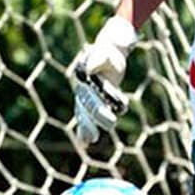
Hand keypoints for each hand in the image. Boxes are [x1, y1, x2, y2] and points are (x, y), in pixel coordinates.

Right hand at [72, 15, 136, 144]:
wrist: (109, 52)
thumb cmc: (109, 52)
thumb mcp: (106, 53)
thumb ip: (99, 58)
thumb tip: (90, 68)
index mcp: (84, 78)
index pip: (90, 93)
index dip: (98, 103)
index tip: (110, 109)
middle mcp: (83, 89)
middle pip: (89, 106)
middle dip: (99, 116)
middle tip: (111, 123)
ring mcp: (87, 97)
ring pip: (85, 115)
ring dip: (88, 127)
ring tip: (92, 139)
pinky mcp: (94, 103)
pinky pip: (88, 118)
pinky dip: (85, 130)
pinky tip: (86, 142)